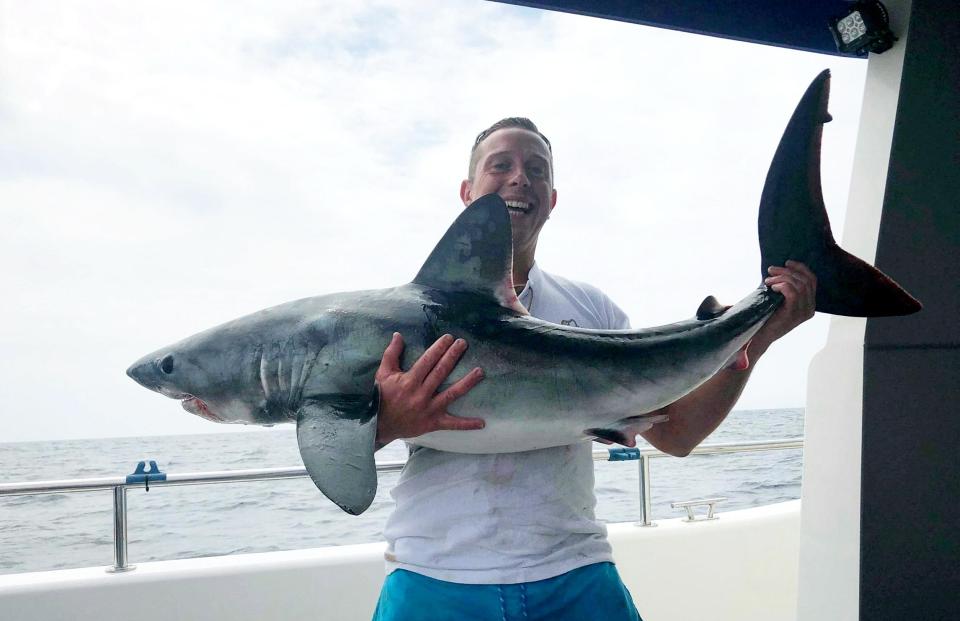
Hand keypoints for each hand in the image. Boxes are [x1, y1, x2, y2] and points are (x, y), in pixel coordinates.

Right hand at [374, 332, 484, 446]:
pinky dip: (467, 424)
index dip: (439, 347)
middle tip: (463, 343)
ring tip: (480, 371)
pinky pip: (452, 424)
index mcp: (409, 381)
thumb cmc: (382, 396)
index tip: (449, 337)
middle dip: (453, 356)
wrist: (379, 425)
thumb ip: (392, 353)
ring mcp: (429, 409)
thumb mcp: (383, 373)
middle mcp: (421, 394)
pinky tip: (482, 422)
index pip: (428, 360)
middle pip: (441, 372)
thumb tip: (398, 334)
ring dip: (467, 382)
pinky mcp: (433, 422)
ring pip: (452, 394)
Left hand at [754, 260, 816, 353]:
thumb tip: (781, 268)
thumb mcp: (781, 299)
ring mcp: (803, 312)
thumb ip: (787, 287)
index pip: (812, 280)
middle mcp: (810, 308)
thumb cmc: (767, 316)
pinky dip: (781, 285)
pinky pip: (792, 292)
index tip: (787, 262)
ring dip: (781, 278)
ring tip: (768, 280)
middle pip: (805, 280)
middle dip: (787, 271)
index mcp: (810, 304)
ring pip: (798, 285)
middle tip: (771, 270)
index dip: (801, 268)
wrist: (760, 335)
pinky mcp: (793, 313)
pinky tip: (771, 287)